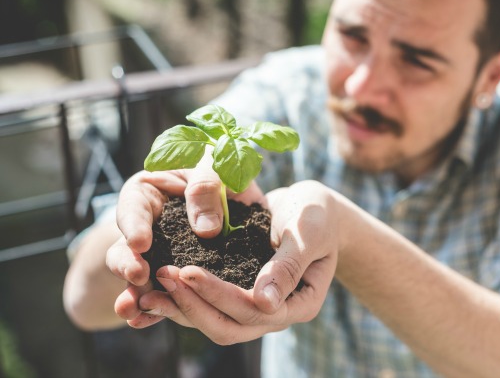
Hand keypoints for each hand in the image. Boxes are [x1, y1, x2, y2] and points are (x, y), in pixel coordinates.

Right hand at [108, 162, 264, 327]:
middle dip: (129, 263)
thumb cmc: (220, 172)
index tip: (140, 241)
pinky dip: (154, 309)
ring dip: (136, 293)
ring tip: (134, 308)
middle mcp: (145, 228)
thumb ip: (206, 187)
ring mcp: (156, 256)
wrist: (236, 196)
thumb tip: (208, 230)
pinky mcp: (173, 277)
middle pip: (127, 247)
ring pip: (138, 276)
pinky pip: (162, 294)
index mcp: (148, 193)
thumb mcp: (214, 166)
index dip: (134, 225)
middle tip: (139, 275)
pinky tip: (143, 321)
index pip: (133, 207)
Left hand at [134, 180, 338, 344]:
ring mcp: (257, 309)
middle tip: (162, 276)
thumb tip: (264, 304)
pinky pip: (209, 306)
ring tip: (147, 289)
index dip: (218, 294)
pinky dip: (183, 299)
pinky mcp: (239, 295)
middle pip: (228, 326)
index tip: (188, 270)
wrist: (314, 209)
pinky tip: (155, 287)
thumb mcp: (308, 233)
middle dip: (192, 305)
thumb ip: (289, 266)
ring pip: (213, 322)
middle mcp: (276, 314)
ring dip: (180, 307)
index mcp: (299, 303)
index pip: (253, 310)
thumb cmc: (318, 214)